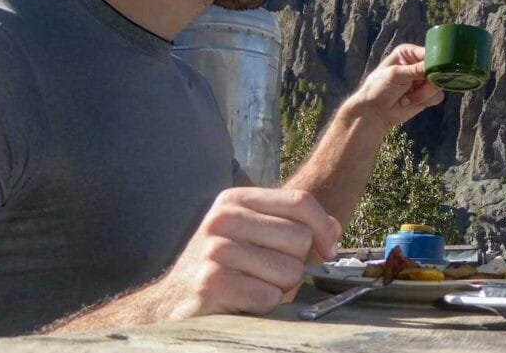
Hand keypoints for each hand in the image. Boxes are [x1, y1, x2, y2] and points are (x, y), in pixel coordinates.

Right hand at [154, 188, 340, 319]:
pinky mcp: (212, 284)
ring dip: (278, 287)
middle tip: (266, 272)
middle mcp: (222, 219)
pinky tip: (241, 301)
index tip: (329, 249)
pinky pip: (269, 296)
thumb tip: (333, 230)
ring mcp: (215, 251)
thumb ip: (293, 226)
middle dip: (294, 263)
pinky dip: (263, 306)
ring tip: (250, 285)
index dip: (324, 227)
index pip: (300, 201)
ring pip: (289, 270)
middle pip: (300, 238)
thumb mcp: (253, 235)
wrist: (172, 303)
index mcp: (235, 200)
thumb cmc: (224, 269)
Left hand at [348, 44, 444, 128]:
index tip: (432, 70)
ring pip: (439, 84)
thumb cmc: (378, 88)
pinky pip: (437, 96)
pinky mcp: (428, 94)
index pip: (430, 52)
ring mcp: (424, 80)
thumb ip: (416, 69)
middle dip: (428, 80)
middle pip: (439, 69)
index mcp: (410, 53)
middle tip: (415, 86)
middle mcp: (419, 64)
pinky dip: (425, 100)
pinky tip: (410, 101)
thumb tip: (437, 65)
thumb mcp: (395, 75)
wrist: (374, 112)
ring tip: (407, 97)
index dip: (435, 61)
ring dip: (423, 93)